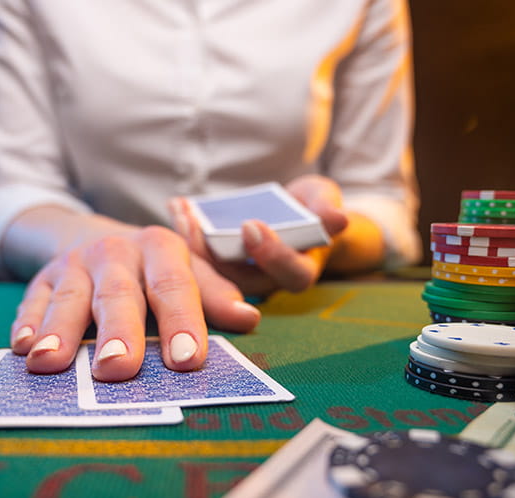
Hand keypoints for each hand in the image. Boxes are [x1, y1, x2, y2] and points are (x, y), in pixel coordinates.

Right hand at [9, 225, 260, 380]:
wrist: (97, 239)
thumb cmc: (152, 269)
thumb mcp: (187, 271)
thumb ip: (213, 295)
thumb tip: (248, 318)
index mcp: (160, 249)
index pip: (174, 286)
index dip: (182, 322)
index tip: (188, 359)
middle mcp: (116, 253)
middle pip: (118, 294)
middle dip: (118, 331)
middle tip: (117, 368)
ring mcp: (75, 264)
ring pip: (69, 297)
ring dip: (59, 331)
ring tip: (50, 363)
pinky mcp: (42, 278)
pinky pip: (32, 300)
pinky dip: (27, 323)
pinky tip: (22, 347)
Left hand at [169, 175, 347, 296]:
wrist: (295, 212)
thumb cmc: (312, 206)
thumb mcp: (324, 199)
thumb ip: (327, 209)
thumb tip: (337, 220)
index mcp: (300, 270)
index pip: (290, 273)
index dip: (271, 253)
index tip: (251, 226)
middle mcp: (267, 281)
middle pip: (239, 280)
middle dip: (215, 254)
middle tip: (197, 224)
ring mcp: (240, 276)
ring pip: (213, 273)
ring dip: (194, 244)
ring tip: (184, 213)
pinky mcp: (219, 265)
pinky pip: (199, 257)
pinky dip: (186, 231)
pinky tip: (178, 205)